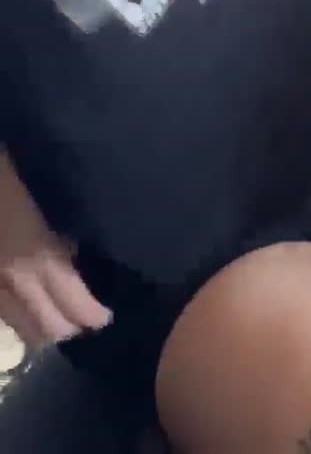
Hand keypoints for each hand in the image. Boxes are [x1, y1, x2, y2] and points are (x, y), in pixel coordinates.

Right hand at [0, 151, 110, 347]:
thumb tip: (71, 251)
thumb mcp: (47, 195)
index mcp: (41, 256)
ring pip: (19, 328)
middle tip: (87, 319)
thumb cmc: (8, 174)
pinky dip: (16, 318)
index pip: (74, 305)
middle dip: (70, 328)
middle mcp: (14, 279)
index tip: (107, 315)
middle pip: (47, 328)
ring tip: (59, 318)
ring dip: (41, 329)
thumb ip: (62, 228)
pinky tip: (25, 307)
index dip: (93, 316)